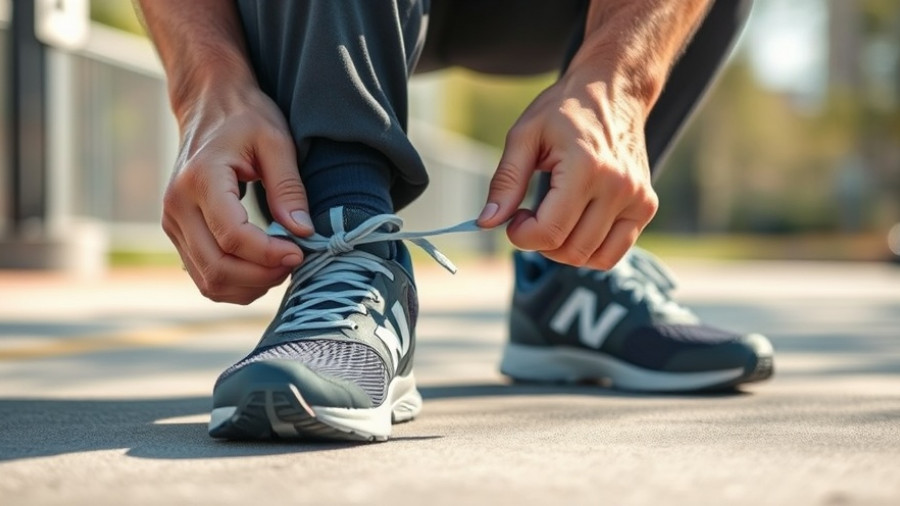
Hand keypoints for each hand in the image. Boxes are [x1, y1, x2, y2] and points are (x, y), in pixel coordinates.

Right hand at [162, 84, 312, 303]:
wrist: (208, 106)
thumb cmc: (246, 119)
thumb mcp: (276, 142)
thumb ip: (289, 188)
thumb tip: (303, 232)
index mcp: (201, 179)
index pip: (233, 236)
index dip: (269, 254)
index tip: (300, 252)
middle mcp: (177, 206)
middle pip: (217, 267)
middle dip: (262, 276)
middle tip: (295, 261)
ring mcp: (172, 223)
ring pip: (208, 281)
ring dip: (249, 286)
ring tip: (280, 265)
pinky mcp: (178, 234)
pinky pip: (204, 276)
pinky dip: (235, 284)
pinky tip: (261, 267)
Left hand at [476, 71, 658, 269]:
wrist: (613, 91)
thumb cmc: (565, 110)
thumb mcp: (524, 135)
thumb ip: (506, 181)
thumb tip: (487, 222)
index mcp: (587, 168)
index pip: (549, 232)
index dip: (521, 235)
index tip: (515, 217)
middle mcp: (618, 186)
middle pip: (570, 250)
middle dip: (540, 242)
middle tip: (531, 216)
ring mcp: (637, 198)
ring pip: (592, 258)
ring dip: (563, 249)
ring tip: (554, 219)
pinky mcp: (646, 206)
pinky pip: (614, 253)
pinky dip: (590, 250)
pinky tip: (576, 226)